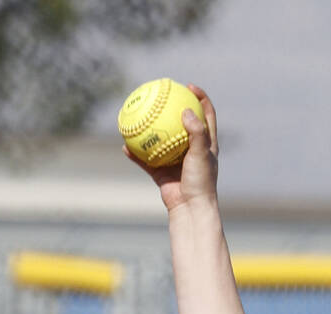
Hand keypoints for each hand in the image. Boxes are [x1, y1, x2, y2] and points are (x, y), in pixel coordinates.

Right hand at [123, 85, 218, 211]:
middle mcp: (190, 150)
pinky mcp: (162, 173)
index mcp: (206, 144)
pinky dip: (136, 154)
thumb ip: (196, 132)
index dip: (200, 98)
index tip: (188, 86)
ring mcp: (175, 161)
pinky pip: (145, 161)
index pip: (206, 114)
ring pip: (159, 140)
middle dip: (170, 108)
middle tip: (160, 94)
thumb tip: (185, 110)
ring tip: (137, 116)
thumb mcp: (201, 155)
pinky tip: (125, 145)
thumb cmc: (200, 183)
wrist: (190, 209)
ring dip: (148, 130)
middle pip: (181, 123)